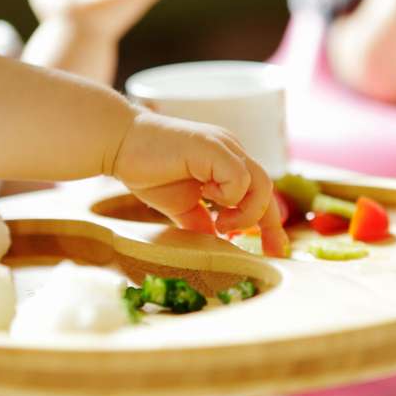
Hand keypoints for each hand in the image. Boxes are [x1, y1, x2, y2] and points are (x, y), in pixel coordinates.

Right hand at [111, 111, 289, 257]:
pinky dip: (229, 195)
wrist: (119, 144)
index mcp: (228, 163)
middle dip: (268, 224)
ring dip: (244, 211)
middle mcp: (232, 151)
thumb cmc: (147, 169)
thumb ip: (201, 222)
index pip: (261, 195)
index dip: (271, 225)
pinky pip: (239, 176)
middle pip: (269, 190)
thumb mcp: (181, 206)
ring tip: (220, 220)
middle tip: (255, 247)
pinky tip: (206, 196)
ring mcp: (225, 147)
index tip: (276, 252)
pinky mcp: (212, 146)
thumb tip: (216, 245)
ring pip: (261, 183)